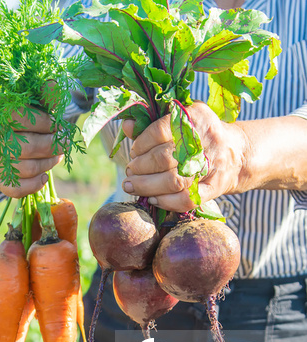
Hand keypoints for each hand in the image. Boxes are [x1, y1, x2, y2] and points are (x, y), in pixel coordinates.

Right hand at [0, 98, 61, 198]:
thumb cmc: (20, 113)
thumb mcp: (30, 98)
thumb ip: (44, 93)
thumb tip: (54, 86)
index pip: (24, 119)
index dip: (47, 124)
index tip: (58, 124)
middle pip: (28, 147)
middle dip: (53, 146)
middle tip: (64, 142)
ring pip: (26, 168)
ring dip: (48, 163)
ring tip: (56, 155)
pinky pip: (16, 189)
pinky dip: (34, 185)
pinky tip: (43, 175)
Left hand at [121, 102, 249, 211]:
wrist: (237, 152)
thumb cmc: (198, 135)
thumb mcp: (179, 120)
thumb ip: (151, 122)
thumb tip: (128, 125)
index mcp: (195, 117)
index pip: (159, 131)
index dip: (141, 144)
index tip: (134, 152)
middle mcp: (206, 140)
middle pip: (163, 158)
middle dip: (139, 168)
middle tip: (130, 172)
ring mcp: (212, 165)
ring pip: (173, 181)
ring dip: (147, 186)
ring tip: (132, 185)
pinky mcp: (216, 187)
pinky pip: (187, 199)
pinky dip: (166, 202)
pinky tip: (152, 198)